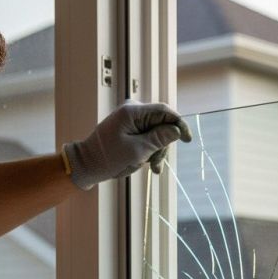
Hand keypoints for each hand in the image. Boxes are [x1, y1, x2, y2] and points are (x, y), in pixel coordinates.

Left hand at [63, 101, 192, 189]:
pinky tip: (148, 164)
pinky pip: (148, 136)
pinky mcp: (130, 127)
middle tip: (156, 164)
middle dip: (163, 145)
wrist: (89, 164)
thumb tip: (176, 130)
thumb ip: (158, 139)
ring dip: (157, 151)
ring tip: (152, 168)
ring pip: (157, 132)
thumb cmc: (109, 158)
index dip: (179, 124)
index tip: (188, 139)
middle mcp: (133, 111)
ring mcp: (131, 119)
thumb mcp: (137, 151)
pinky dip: (150, 150)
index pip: (164, 111)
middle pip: (161, 123)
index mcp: (132, 112)